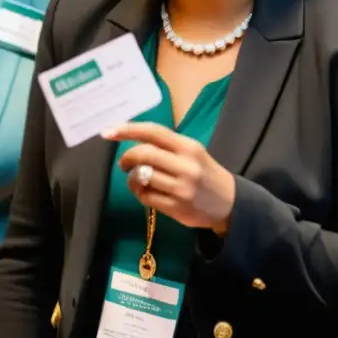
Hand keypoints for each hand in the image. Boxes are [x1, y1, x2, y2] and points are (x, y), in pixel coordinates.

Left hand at [103, 122, 235, 233]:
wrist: (230, 203)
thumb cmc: (204, 172)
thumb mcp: (192, 152)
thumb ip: (166, 146)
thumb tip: (130, 141)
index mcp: (188, 146)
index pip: (153, 132)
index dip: (127, 130)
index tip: (107, 132)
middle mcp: (185, 165)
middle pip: (143, 154)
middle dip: (127, 158)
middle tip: (123, 163)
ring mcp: (181, 188)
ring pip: (142, 177)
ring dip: (131, 178)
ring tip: (136, 179)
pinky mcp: (177, 208)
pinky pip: (146, 197)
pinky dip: (139, 193)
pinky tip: (145, 192)